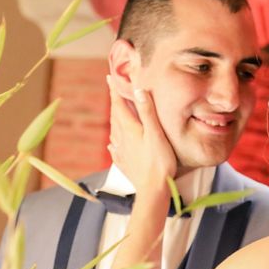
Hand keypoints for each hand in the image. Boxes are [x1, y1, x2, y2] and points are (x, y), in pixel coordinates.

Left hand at [107, 76, 176, 192]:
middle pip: (115, 117)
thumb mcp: (156, 134)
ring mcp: (123, 153)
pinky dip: (114, 144)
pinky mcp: (126, 164)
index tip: (110, 78)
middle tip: (113, 92)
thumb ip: (147, 112)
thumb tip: (138, 90)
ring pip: (115, 132)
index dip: (115, 91)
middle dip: (114, 103)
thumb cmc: (159, 162)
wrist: (153, 190)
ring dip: (114, 120)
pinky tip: (112, 145)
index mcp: (130, 130)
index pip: (119, 106)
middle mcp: (123, 139)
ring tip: (115, 114)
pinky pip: (116, 151)